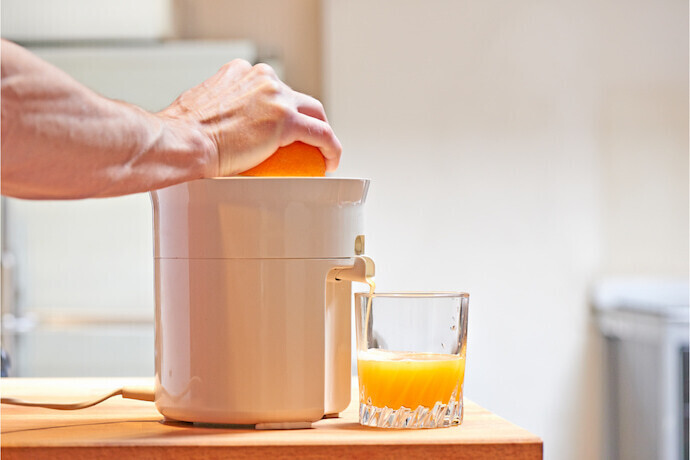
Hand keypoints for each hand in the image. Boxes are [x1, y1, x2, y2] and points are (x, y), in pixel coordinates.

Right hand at [158, 59, 341, 175]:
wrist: (184, 142)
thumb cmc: (183, 134)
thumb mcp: (199, 109)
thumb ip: (217, 111)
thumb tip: (218, 128)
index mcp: (240, 71)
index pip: (272, 88)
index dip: (281, 107)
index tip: (279, 126)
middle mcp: (263, 78)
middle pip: (297, 98)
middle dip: (306, 118)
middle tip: (307, 141)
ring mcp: (277, 98)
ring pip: (315, 113)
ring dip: (322, 133)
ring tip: (322, 153)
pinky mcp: (287, 121)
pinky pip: (321, 135)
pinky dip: (331, 148)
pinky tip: (331, 162)